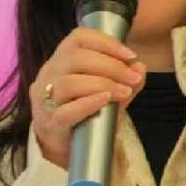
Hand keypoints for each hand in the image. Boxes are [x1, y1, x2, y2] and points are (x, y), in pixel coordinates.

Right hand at [31, 27, 145, 168]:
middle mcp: (49, 74)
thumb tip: (139, 66)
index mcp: (62, 59)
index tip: (131, 55)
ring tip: (124, 92)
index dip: (106, 42)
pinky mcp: (49, 123)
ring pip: (68, 82)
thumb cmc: (87, 112)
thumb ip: (125, 79)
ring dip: (102, 84)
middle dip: (111, 66)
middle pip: (75, 58)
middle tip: (133, 78)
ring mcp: (45, 99)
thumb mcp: (110, 92)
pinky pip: (65, 111)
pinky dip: (88, 103)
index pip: (78, 37)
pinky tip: (106, 101)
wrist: (67, 147)